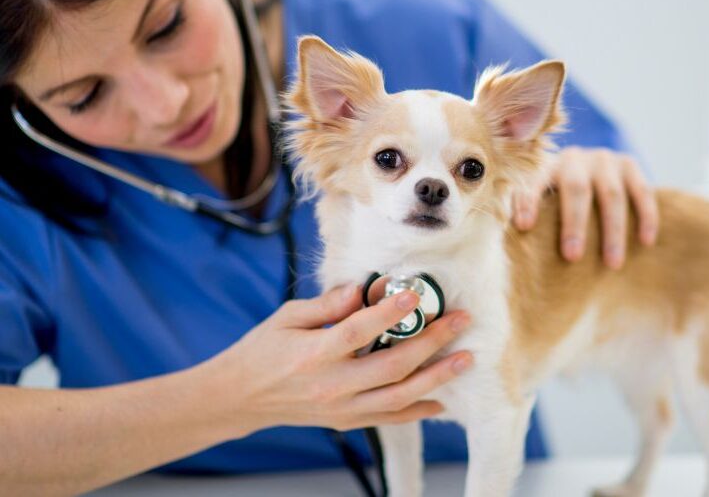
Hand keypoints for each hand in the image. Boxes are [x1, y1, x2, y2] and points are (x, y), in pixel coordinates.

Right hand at [212, 284, 472, 432]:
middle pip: (392, 365)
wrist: (240, 397)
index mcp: (314, 353)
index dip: (390, 312)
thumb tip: (363, 288)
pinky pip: (390, 418)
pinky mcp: (347, 421)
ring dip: (437, 377)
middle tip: (460, 321)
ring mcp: (342, 408)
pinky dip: (418, 410)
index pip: (359, 331)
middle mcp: (332, 385)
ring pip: (399, 396)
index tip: (417, 294)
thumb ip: (327, 304)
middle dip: (432, 342)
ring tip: (465, 359)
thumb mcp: (287, 316)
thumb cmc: (264, 350)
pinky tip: (443, 398)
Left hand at [512, 147, 658, 268]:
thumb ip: (528, 216)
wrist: (592, 175)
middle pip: (576, 189)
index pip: (535, 181)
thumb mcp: (541, 205)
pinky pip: (642, 191)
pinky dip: (646, 216)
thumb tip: (508, 246)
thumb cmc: (557, 204)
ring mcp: (605, 159)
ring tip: (612, 264)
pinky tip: (645, 241)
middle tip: (572, 257)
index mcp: (546, 166)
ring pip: (612, 195)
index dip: (529, 201)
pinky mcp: (630, 165)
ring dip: (612, 231)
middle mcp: (575, 158)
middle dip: (574, 224)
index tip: (524, 227)